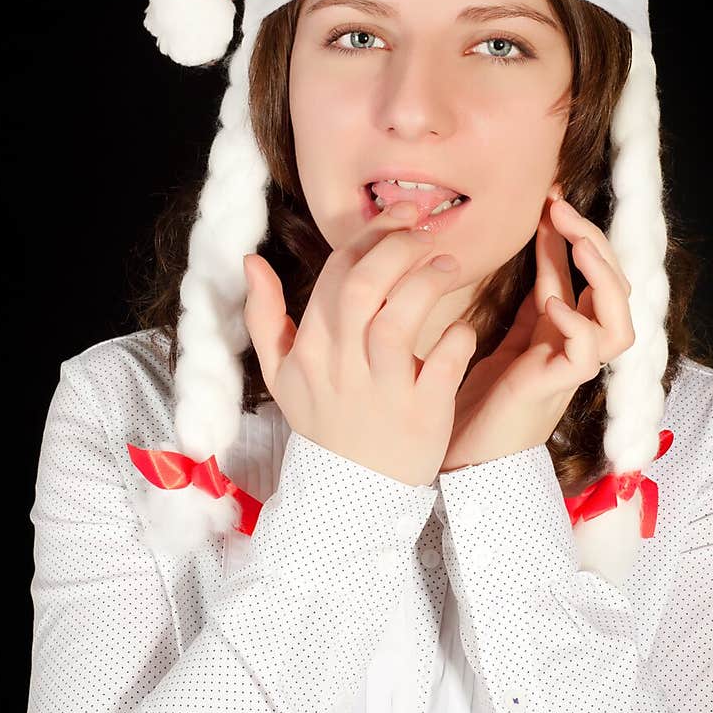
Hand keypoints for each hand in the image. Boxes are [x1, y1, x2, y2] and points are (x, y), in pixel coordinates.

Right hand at [242, 202, 477, 488]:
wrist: (353, 496)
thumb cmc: (325, 424)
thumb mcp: (281, 375)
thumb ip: (263, 317)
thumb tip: (250, 261)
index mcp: (310, 350)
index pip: (335, 274)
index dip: (370, 236)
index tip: (400, 216)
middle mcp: (342, 366)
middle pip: (364, 287)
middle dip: (398, 247)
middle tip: (426, 232)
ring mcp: (381, 390)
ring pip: (400, 320)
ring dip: (428, 282)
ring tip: (448, 265)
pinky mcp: (422, 413)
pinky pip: (443, 363)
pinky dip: (458, 337)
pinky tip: (462, 329)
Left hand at [440, 195, 634, 470]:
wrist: (462, 460)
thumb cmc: (478, 402)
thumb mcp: (502, 335)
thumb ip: (524, 300)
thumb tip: (529, 246)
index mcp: (560, 333)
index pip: (582, 274)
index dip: (572, 233)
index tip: (551, 197)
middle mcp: (574, 349)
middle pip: (615, 291)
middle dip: (595, 242)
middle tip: (561, 207)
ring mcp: (569, 370)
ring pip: (619, 324)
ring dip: (605, 278)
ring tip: (578, 243)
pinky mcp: (554, 389)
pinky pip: (586, 355)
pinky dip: (577, 325)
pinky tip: (554, 304)